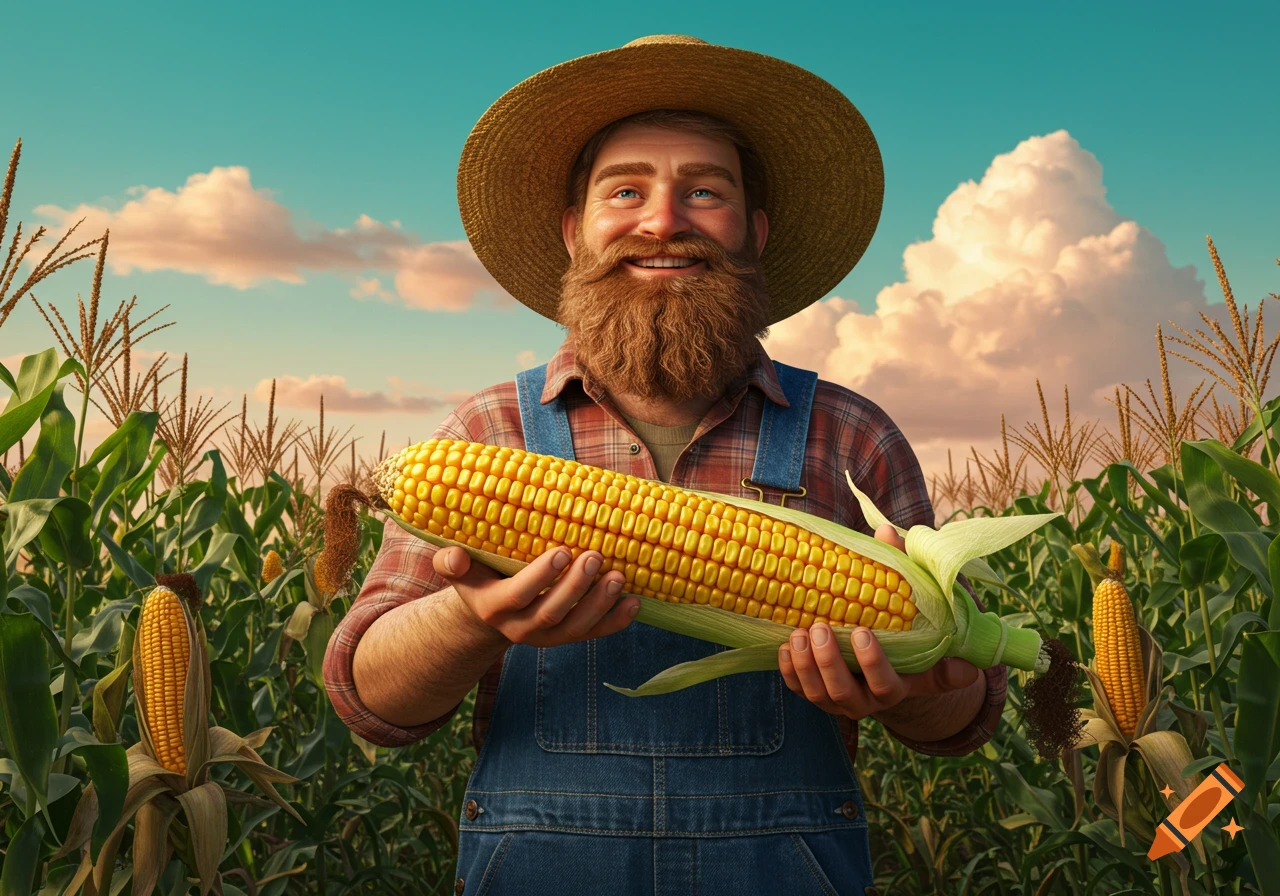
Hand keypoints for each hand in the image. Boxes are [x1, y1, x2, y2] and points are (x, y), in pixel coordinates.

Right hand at [433, 546, 637, 648]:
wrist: (493, 608)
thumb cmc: (480, 576)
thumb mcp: (460, 570)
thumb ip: (451, 563)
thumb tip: (452, 557)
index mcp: (493, 608)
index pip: (517, 596)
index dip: (540, 577)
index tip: (561, 551)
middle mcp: (520, 628)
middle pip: (551, 613)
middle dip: (576, 587)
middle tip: (595, 555)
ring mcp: (548, 636)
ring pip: (576, 627)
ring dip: (600, 603)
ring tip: (618, 576)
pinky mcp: (570, 637)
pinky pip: (594, 634)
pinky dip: (617, 621)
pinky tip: (635, 602)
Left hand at [778, 522, 979, 719]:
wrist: (879, 656)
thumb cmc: (896, 622)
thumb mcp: (905, 601)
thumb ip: (900, 570)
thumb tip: (886, 533)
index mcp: (898, 682)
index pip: (887, 683)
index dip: (873, 662)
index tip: (862, 631)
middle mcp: (868, 699)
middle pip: (846, 693)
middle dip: (830, 662)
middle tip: (820, 627)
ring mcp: (839, 699)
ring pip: (819, 695)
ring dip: (806, 666)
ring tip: (799, 633)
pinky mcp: (816, 694)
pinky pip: (799, 690)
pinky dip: (790, 671)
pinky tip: (785, 646)